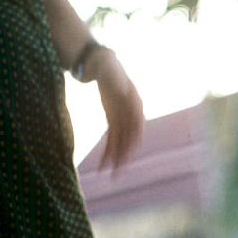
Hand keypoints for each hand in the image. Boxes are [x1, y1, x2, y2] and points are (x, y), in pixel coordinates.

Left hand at [93, 48, 143, 169]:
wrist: (100, 62)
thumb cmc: (105, 63)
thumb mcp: (109, 67)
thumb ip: (114, 79)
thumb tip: (124, 92)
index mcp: (134, 101)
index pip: (137, 122)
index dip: (134, 137)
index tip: (130, 150)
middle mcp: (131, 113)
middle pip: (130, 137)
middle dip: (125, 154)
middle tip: (119, 171)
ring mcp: (122, 118)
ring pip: (121, 141)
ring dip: (117, 158)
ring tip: (110, 174)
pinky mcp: (113, 121)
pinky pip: (112, 139)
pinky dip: (108, 151)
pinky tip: (103, 164)